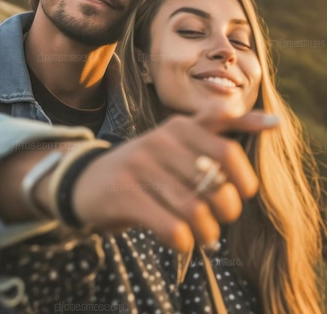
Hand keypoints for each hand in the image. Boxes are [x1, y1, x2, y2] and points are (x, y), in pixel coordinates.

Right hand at [71, 110, 278, 251]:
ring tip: (203, 235)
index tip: (247, 188)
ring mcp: (141, 165)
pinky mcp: (125, 194)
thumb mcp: (175, 140)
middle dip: (228, 209)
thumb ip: (217, 128)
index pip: (227, 143)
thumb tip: (274, 120)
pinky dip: (183, 241)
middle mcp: (161, 140)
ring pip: (196, 208)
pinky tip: (180, 241)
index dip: (244, 173)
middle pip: (217, 181)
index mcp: (179, 126)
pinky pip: (171, 226)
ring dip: (206, 232)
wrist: (87, 181)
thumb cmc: (145, 166)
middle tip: (221, 217)